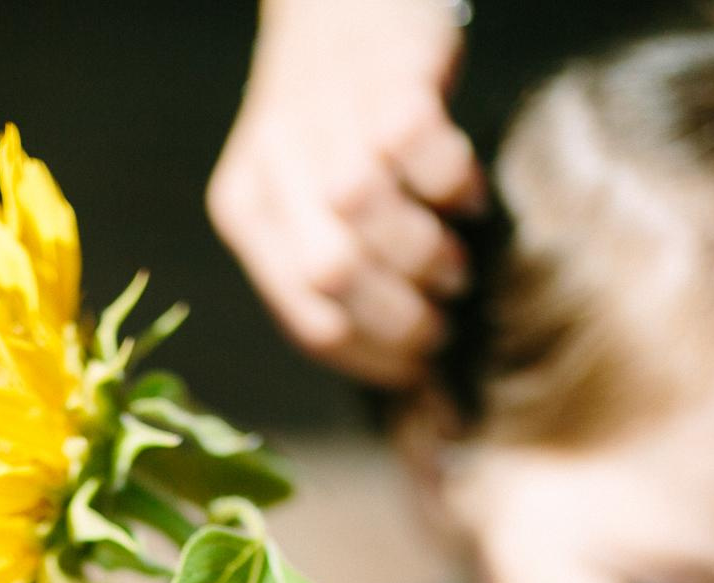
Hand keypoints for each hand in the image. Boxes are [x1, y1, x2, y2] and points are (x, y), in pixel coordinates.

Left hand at [209, 0, 482, 385]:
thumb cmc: (335, 117)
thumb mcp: (301, 192)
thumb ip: (325, 263)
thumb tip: (400, 367)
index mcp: (245, 210)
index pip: (305, 319)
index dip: (372, 359)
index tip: (418, 369)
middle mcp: (275, 168)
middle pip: (333, 278)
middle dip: (402, 319)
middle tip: (443, 321)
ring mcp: (327, 122)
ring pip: (370, 219)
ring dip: (429, 260)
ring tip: (455, 266)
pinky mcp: (386, 82)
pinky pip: (425, 157)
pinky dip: (456, 190)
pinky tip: (468, 199)